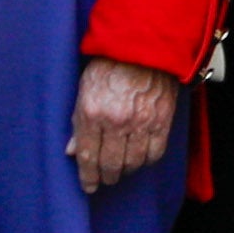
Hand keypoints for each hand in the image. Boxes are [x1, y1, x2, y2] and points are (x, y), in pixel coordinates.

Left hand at [68, 53, 186, 190]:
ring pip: (132, 163)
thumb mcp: (84, 89)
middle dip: (106, 176)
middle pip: (110, 164)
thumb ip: (78, 122)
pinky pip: (154, 153)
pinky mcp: (161, 121)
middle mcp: (115, 121)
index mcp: (92, 112)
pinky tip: (140, 159)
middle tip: (105, 179)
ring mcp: (140, 122)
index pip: (87, 156)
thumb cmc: (110, 64)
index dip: (87, 176)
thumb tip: (71, 150)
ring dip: (125, 171)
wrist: (144, 45)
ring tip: (121, 170)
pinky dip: (146, 161)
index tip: (88, 186)